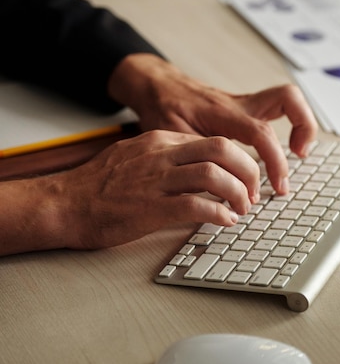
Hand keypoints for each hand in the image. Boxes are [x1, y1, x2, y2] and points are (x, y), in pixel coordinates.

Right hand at [0, 130, 259, 254]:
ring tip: (242, 209)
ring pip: (213, 175)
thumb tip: (201, 168)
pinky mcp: (149, 208)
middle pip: (221, 149)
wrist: (62, 204)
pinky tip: (224, 222)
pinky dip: (218, 214)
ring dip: (237, 194)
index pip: (213, 141)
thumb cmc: (98, 186)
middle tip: (253, 192)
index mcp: (159, 141)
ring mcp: (155, 180)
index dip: (238, 160)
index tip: (246, 178)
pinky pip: (195, 207)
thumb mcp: (135, 157)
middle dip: (247, 170)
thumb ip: (167, 159)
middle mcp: (160, 155)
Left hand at [108, 54, 317, 194]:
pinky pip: (278, 109)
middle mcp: (240, 104)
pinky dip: (290, 125)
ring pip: (287, 98)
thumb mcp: (172, 137)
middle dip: (304, 126)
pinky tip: (279, 151)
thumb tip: (214, 186)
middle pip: (288, 98)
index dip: (275, 161)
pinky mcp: (247, 108)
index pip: (261, 133)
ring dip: (303, 122)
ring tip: (300, 151)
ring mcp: (246, 103)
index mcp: (223, 113)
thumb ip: (196, 157)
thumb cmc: (163, 109)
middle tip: (300, 155)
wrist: (157, 86)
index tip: (277, 185)